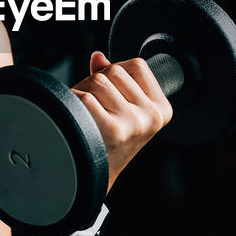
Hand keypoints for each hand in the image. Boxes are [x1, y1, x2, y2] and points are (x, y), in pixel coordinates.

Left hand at [70, 52, 171, 189]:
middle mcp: (152, 117)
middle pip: (115, 71)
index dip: (117, 73)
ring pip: (98, 81)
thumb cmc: (106, 140)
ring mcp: (134, 124)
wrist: (93, 178)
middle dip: (97, 82)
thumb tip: (98, 57)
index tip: (113, 96)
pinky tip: (78, 122)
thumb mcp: (121, 108)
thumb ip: (113, 80)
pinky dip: (73, 105)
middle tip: (94, 108)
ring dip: (83, 92)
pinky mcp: (113, 130)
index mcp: (162, 110)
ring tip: (85, 115)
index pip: (137, 65)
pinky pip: (85, 98)